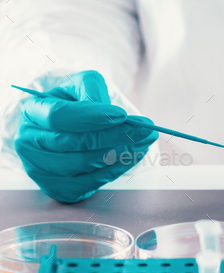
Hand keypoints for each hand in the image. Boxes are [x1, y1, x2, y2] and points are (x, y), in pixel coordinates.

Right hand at [14, 70, 157, 202]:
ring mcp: (38, 169)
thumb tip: (112, 115)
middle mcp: (29, 142)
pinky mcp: (54, 188)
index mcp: (32, 110)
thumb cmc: (72, 100)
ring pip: (80, 165)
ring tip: (143, 142)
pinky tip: (130, 158)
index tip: (123, 115)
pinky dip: (111, 171)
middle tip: (145, 129)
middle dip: (113, 136)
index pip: (60, 115)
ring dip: (117, 155)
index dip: (92, 117)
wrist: (60, 123)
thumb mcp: (81, 83)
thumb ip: (92, 91)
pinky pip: (85, 184)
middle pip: (73, 143)